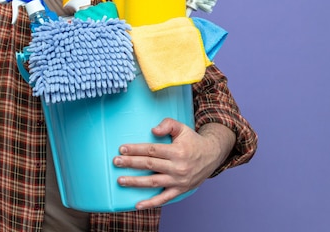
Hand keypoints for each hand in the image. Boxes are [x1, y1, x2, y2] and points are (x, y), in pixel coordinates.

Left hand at [113, 118, 234, 209]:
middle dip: (131, 163)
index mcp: (177, 151)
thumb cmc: (193, 141)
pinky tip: (137, 205)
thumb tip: (153, 130)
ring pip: (153, 182)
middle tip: (116, 162)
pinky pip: (164, 198)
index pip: (152, 150)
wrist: (212, 155)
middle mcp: (178, 167)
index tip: (122, 149)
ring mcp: (179, 180)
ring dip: (135, 182)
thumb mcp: (182, 128)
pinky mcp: (180, 190)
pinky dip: (151, 203)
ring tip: (120, 180)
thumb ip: (168, 124)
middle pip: (150, 165)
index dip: (136, 149)